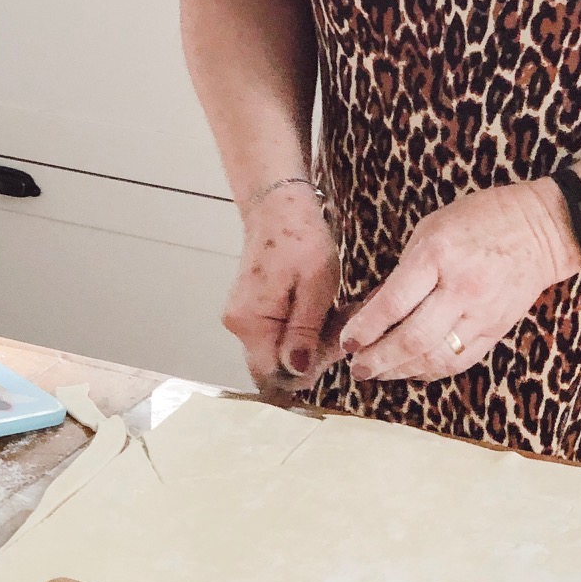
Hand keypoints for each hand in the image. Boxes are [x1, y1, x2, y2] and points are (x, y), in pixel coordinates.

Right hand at [223, 183, 341, 403]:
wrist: (278, 206)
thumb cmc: (300, 239)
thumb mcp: (315, 284)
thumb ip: (304, 330)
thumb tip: (296, 370)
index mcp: (251, 322)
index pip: (273, 375)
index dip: (307, 371)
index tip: (333, 346)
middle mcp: (239, 327)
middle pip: (276, 365)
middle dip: (312, 355)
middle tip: (341, 326)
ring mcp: (243, 319)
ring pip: (279, 350)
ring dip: (310, 341)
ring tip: (335, 313)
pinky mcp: (251, 311)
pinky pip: (277, 334)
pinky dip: (302, 329)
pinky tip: (322, 310)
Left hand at [341, 181, 580, 384]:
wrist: (542, 229)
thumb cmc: (480, 219)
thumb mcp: (431, 228)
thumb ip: (405, 270)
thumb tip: (373, 308)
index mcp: (439, 255)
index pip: (394, 303)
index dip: (366, 328)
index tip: (347, 341)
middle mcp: (461, 289)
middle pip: (413, 338)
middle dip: (378, 359)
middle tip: (357, 368)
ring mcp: (482, 314)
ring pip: (436, 357)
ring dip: (401, 370)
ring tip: (377, 373)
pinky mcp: (497, 330)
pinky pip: (461, 361)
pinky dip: (432, 371)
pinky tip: (412, 372)